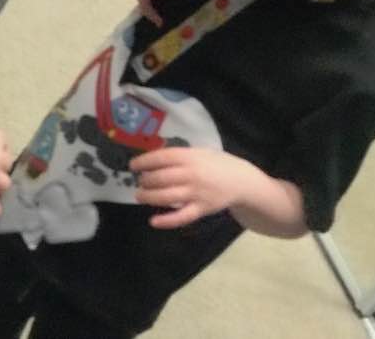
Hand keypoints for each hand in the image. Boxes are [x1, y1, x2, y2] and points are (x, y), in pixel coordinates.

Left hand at [130, 147, 251, 228]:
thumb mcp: (199, 152)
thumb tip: (152, 159)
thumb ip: (178, 155)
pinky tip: (153, 221)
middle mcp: (192, 174)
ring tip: (139, 196)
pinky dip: (166, 221)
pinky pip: (181, 217)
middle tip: (139, 182)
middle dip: (145, 180)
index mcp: (190, 157)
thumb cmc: (216, 164)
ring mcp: (196, 193)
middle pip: (160, 178)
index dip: (144, 162)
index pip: (161, 158)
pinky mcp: (201, 209)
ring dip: (149, 197)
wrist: (242, 181)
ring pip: (166, 196)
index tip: (132, 166)